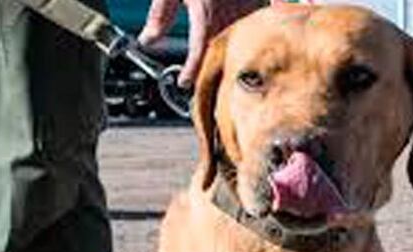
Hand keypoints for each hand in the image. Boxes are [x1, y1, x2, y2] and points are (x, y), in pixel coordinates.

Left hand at [139, 0, 265, 86]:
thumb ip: (161, 15)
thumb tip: (148, 39)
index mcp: (208, 13)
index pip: (199, 52)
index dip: (191, 71)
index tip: (184, 82)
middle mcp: (232, 14)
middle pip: (226, 51)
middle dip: (215, 64)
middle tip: (204, 74)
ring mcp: (250, 8)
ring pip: (246, 38)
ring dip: (237, 48)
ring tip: (227, 60)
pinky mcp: (262, 1)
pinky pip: (264, 21)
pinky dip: (258, 28)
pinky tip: (252, 32)